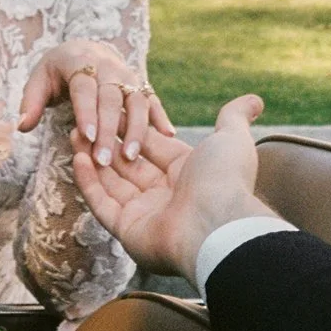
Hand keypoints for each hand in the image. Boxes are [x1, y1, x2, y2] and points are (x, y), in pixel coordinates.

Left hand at [18, 39, 174, 168]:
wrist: (84, 49)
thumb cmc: (57, 71)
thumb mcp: (38, 80)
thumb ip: (29, 102)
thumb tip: (21, 125)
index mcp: (80, 61)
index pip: (84, 88)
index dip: (86, 112)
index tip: (87, 137)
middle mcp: (108, 65)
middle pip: (111, 98)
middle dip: (109, 130)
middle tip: (104, 160)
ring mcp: (128, 74)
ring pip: (137, 100)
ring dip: (137, 128)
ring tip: (133, 156)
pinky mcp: (141, 84)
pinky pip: (153, 100)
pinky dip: (161, 116)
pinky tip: (169, 135)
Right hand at [71, 94, 278, 281]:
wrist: (217, 224)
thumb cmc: (225, 180)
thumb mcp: (231, 139)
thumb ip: (234, 117)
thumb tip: (255, 99)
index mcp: (186, 174)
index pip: (151, 146)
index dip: (130, 128)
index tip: (110, 108)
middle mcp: (165, 195)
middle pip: (128, 165)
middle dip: (106, 142)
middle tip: (84, 120)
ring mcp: (145, 215)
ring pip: (111, 183)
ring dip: (93, 158)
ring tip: (75, 133)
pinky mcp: (127, 231)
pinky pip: (102, 204)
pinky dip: (89, 182)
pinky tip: (78, 158)